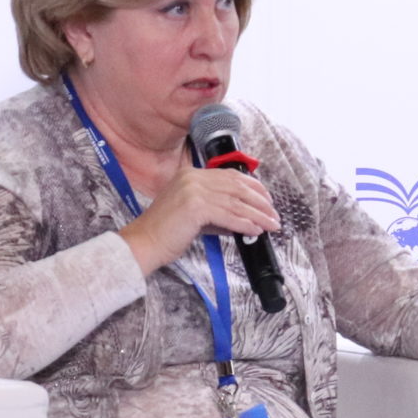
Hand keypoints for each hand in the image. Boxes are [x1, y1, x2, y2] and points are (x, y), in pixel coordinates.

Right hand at [119, 166, 280, 273]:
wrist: (144, 242)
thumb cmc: (166, 232)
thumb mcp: (195, 215)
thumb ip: (218, 212)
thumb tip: (245, 218)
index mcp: (190, 174)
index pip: (230, 176)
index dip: (252, 186)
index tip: (266, 199)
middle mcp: (192, 178)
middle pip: (237, 186)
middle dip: (260, 201)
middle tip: (273, 214)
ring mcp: (193, 190)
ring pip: (236, 201)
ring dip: (258, 214)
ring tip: (271, 224)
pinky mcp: (195, 206)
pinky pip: (229, 214)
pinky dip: (246, 223)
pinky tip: (255, 230)